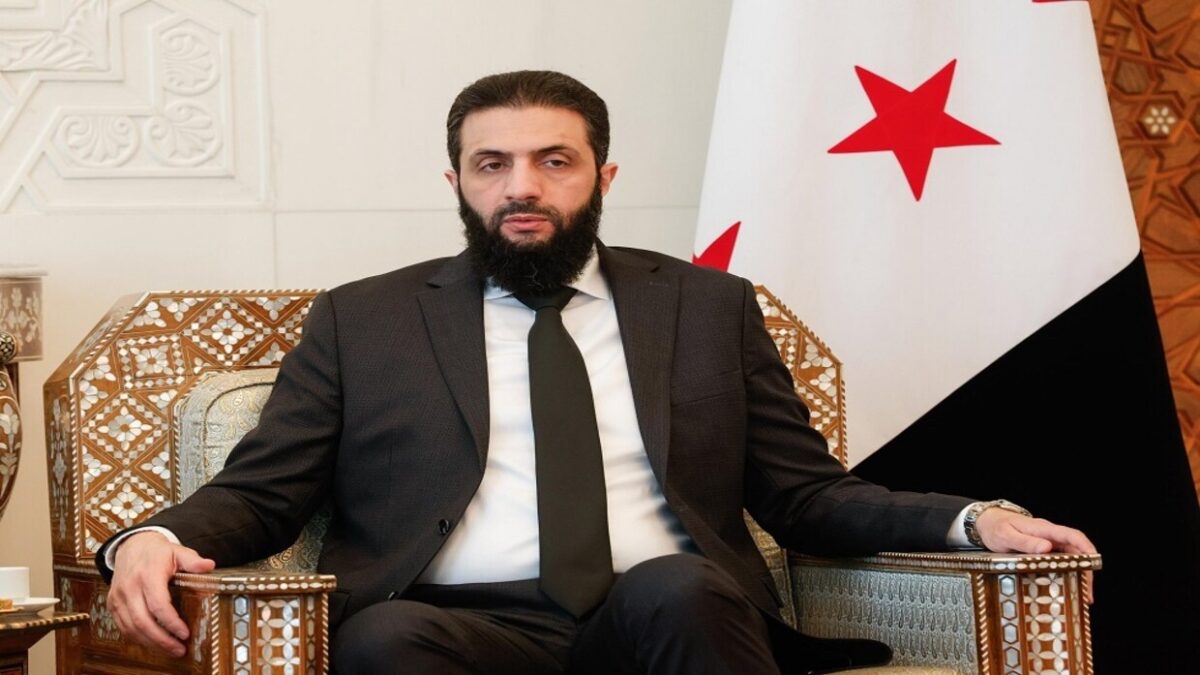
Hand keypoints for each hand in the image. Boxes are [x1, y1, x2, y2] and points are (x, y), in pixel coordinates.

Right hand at [107, 531, 215, 656]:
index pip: (158, 604)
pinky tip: (154, 642)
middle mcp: (129, 587)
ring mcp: (118, 597)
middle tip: (180, 649)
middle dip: (162, 639)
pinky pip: (123, 627)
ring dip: (151, 643)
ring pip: (131, 628)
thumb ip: (193, 560)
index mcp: (148, 574)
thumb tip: (210, 565)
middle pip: (143, 621)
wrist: (131, 546)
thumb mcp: (178, 551)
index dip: (171, 622)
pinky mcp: (112, 604)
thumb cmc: (158, 552)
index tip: (185, 633)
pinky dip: (138, 638)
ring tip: (171, 649)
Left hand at [975, 508, 1096, 602]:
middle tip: (1087, 593)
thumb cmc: (995, 528)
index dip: (1086, 548)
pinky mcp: (1043, 551)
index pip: (1072, 535)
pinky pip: (1060, 561)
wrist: (986, 523)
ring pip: (1070, 558)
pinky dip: (1067, 574)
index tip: (1094, 564)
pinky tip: (1068, 588)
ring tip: (1082, 597)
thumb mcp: (1005, 535)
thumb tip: (1047, 547)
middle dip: (1086, 570)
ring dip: (1079, 575)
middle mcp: (1049, 535)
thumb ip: (1025, 542)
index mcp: (1043, 529)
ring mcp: (1047, 543)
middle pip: (1076, 551)